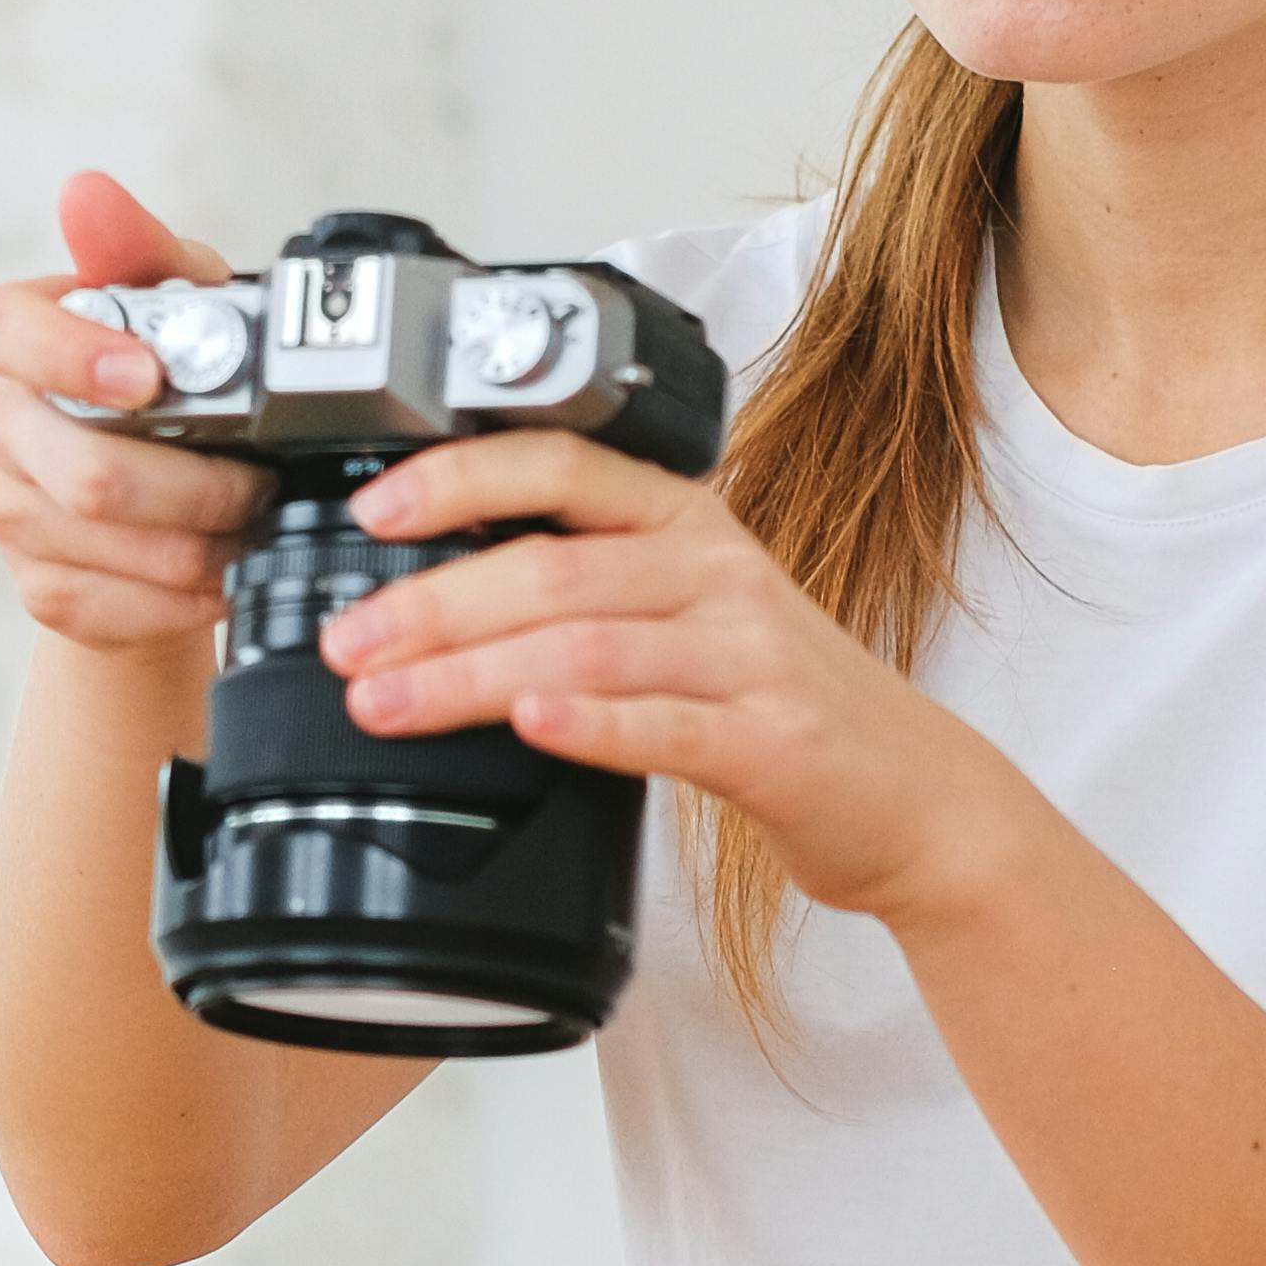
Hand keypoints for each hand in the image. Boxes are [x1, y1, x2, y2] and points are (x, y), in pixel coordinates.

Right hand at [0, 172, 262, 653]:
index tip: (148, 377)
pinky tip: (225, 573)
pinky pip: (117, 606)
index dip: (68, 356)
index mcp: (21, 340)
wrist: (168, 507)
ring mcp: (9, 513)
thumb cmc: (177, 384)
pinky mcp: (40, 588)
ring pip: (113, 543)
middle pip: (85, 470)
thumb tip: (86, 193)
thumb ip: (143, 251)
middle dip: (200, 485)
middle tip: (263, 483)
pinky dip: (190, 596)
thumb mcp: (182, 301)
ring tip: (257, 525)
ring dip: (206, 543)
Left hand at [319, 434, 1018, 928]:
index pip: (562, 467)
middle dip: (432, 605)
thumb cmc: (787, 713)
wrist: (916, 798)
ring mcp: (748, 656)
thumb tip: (443, 601)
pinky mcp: (771, 741)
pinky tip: (529, 726)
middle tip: (348, 644)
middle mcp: (718, 574)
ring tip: (386, 703)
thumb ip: (595, 598)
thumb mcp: (694, 621)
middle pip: (552, 569)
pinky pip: (664, 724)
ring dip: (470, 675)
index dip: (460, 479)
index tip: (375, 511)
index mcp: (689, 526)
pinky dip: (589, 724)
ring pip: (585, 646)